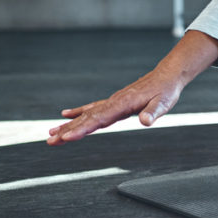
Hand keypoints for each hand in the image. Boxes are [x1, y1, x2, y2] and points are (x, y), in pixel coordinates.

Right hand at [46, 66, 185, 144]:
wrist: (166, 76)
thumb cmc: (165, 91)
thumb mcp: (164, 103)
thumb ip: (153, 112)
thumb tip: (145, 121)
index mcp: (123, 104)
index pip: (98, 119)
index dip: (82, 129)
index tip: (66, 138)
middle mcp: (113, 102)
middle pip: (86, 118)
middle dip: (67, 131)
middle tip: (50, 141)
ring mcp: (112, 102)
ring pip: (86, 114)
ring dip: (68, 125)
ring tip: (50, 134)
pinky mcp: (114, 102)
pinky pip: (92, 108)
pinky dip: (78, 113)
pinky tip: (66, 116)